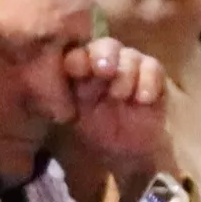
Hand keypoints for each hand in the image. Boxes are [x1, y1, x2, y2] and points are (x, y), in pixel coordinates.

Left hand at [55, 38, 173, 196]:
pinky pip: (154, 69)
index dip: (78, 57)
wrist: (128, 155)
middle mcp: (108, 65)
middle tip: (103, 69)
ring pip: (131, 55)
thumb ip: (63, 103)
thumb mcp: (75, 120)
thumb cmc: (96, 134)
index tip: (74, 68)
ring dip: (125, 72)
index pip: (79, 53)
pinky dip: (148, 80)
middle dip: (104, 54)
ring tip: (120, 94)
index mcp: (84, 71)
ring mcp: (132, 71)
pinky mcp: (153, 81)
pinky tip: (142, 98)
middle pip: (107, 46)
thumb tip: (46, 92)